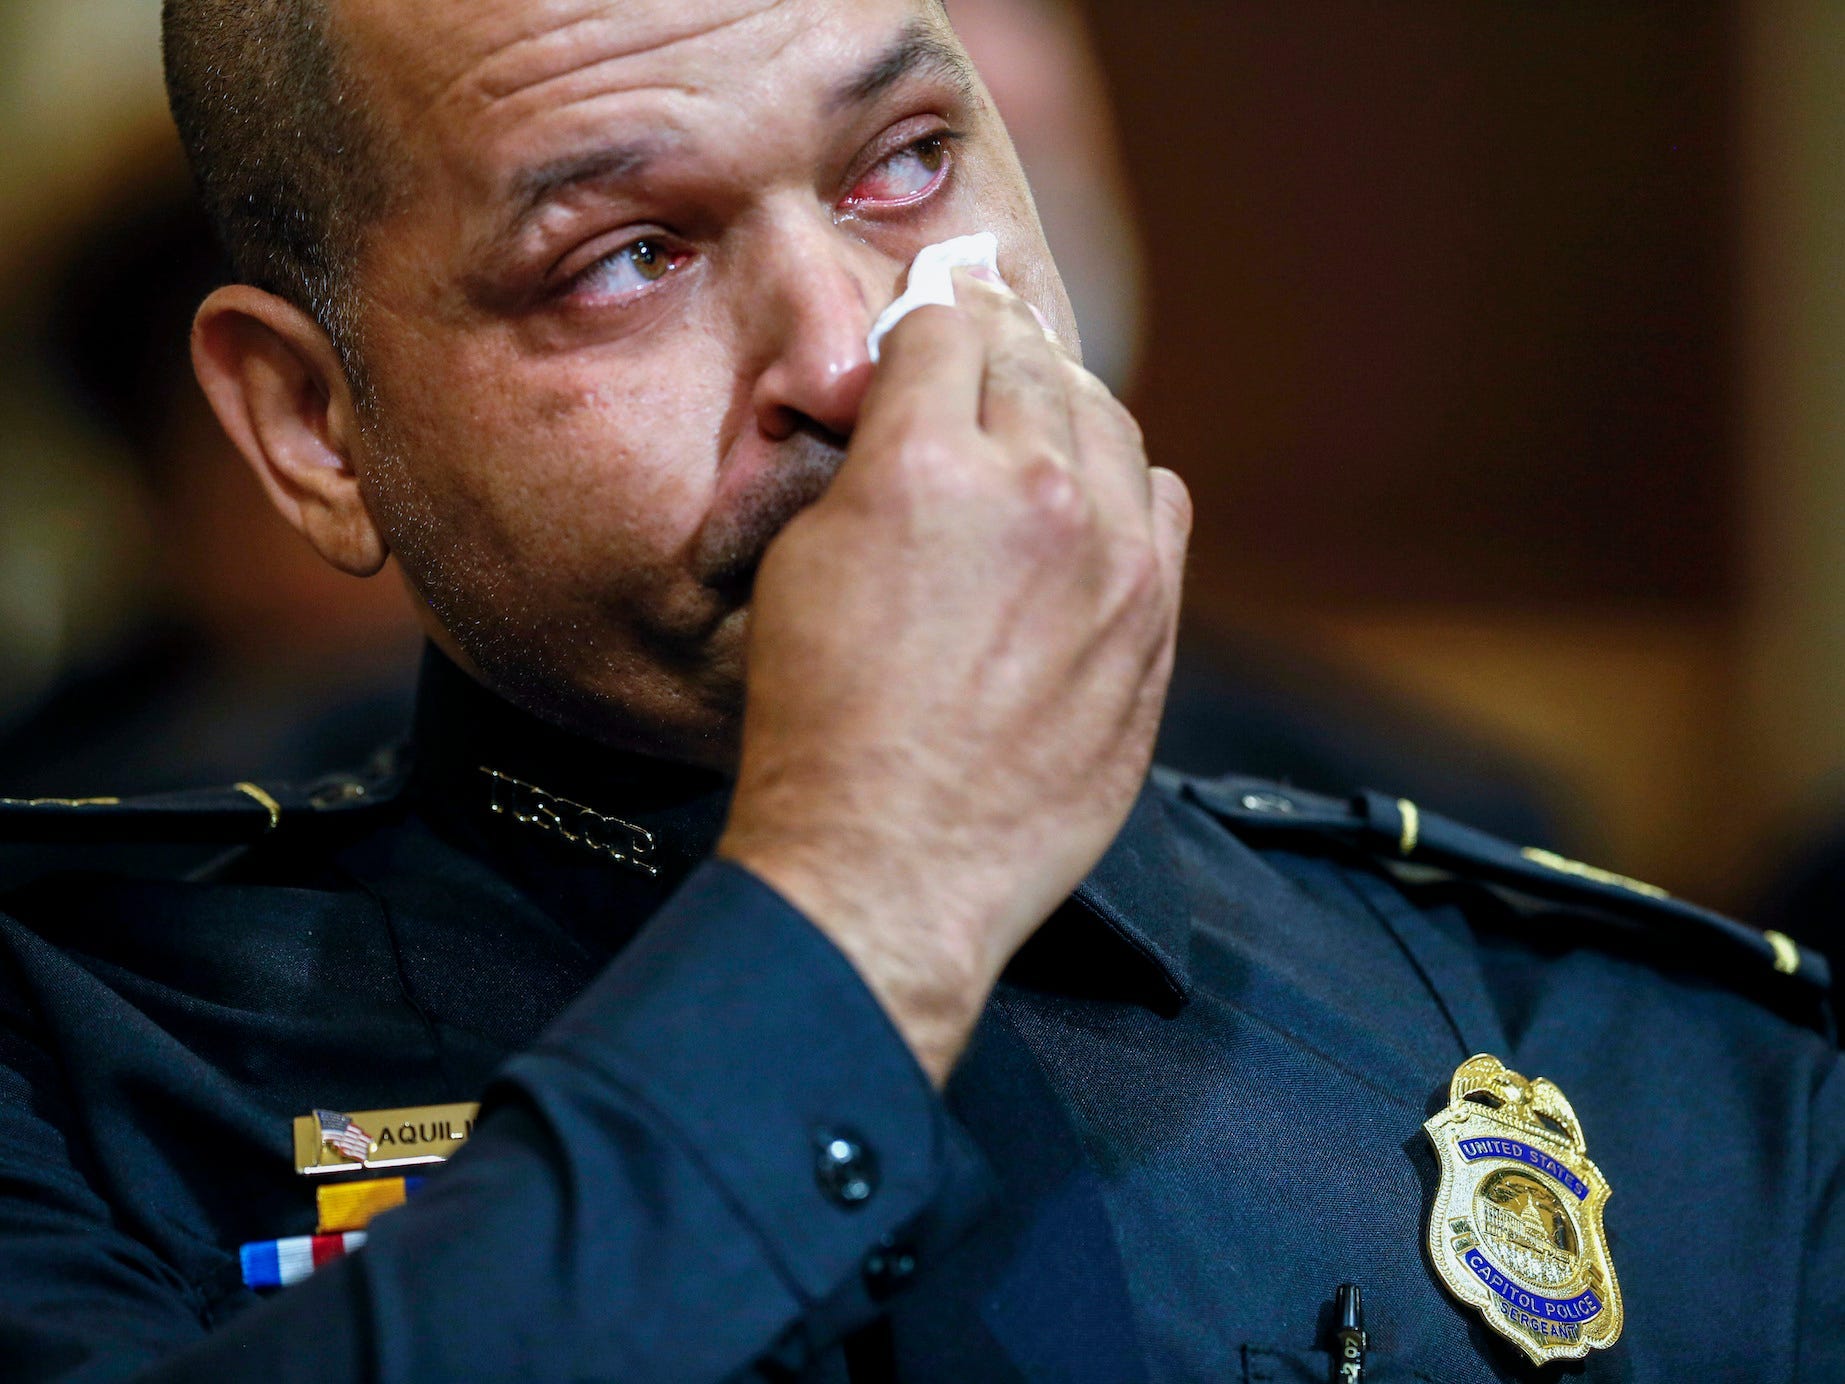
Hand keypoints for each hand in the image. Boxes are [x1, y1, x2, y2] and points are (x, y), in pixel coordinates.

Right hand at [718, 273, 1190, 1084]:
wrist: (889, 863)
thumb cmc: (821, 725)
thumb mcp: (803, 564)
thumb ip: (865, 464)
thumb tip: (903, 415)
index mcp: (927, 463)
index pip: (945, 328)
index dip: (926, 320)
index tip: (924, 328)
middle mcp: (1036, 492)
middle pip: (1034, 360)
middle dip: (996, 349)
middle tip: (976, 352)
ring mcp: (1113, 559)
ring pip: (1109, 423)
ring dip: (1065, 409)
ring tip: (1031, 428)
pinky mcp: (1154, 622)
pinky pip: (1162, 506)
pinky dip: (1125, 488)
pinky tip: (1090, 506)